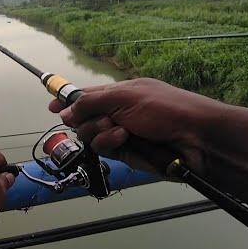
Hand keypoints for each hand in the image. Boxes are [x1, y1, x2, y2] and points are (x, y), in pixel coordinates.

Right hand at [48, 78, 226, 175]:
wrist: (197, 139)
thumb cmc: (166, 109)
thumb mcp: (126, 96)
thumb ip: (91, 101)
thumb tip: (64, 110)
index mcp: (120, 93)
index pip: (87, 95)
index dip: (68, 99)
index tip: (50, 105)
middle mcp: (118, 113)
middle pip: (83, 117)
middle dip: (86, 118)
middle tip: (102, 118)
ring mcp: (121, 135)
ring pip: (90, 135)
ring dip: (100, 131)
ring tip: (119, 130)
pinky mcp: (125, 155)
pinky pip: (103, 149)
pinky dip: (109, 143)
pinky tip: (124, 139)